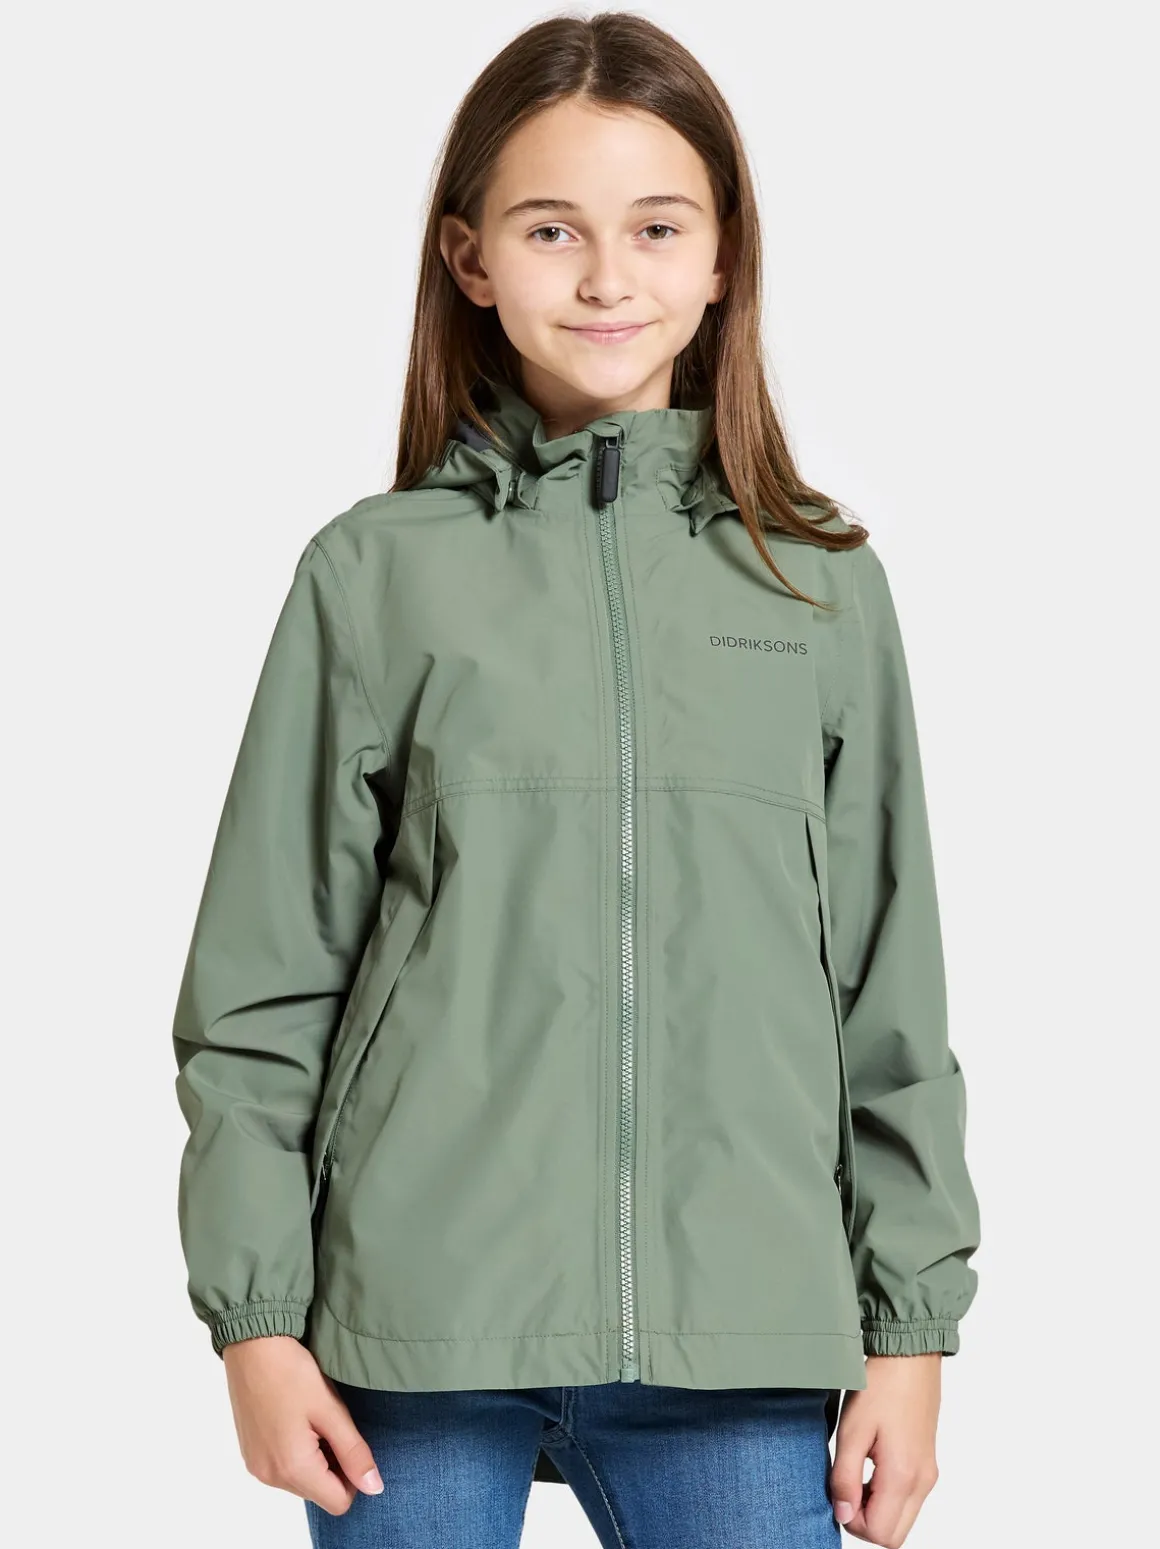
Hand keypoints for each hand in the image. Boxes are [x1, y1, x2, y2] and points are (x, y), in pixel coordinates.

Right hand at [222, 1335, 384, 1514]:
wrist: (252, 1344)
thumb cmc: (292, 1372)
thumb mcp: (331, 1410)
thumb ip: (354, 1452)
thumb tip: (374, 1487)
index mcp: (293, 1469)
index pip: (338, 1502)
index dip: (354, 1476)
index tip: (351, 1441)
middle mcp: (270, 1477)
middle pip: (318, 1492)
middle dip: (334, 1466)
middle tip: (332, 1424)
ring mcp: (257, 1467)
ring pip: (301, 1481)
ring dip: (316, 1459)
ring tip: (313, 1418)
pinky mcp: (250, 1454)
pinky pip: (282, 1469)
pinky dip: (296, 1453)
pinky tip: (296, 1419)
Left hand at [828, 1353, 941, 1545]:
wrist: (910, 1356)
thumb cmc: (881, 1386)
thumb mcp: (852, 1431)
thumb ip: (845, 1478)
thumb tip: (843, 1515)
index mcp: (903, 1476)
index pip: (881, 1534)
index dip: (853, 1522)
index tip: (839, 1493)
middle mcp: (922, 1482)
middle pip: (895, 1536)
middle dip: (866, 1522)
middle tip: (847, 1487)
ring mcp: (928, 1473)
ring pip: (902, 1519)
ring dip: (876, 1509)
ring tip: (857, 1470)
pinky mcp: (927, 1464)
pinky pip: (908, 1499)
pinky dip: (887, 1495)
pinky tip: (871, 1464)